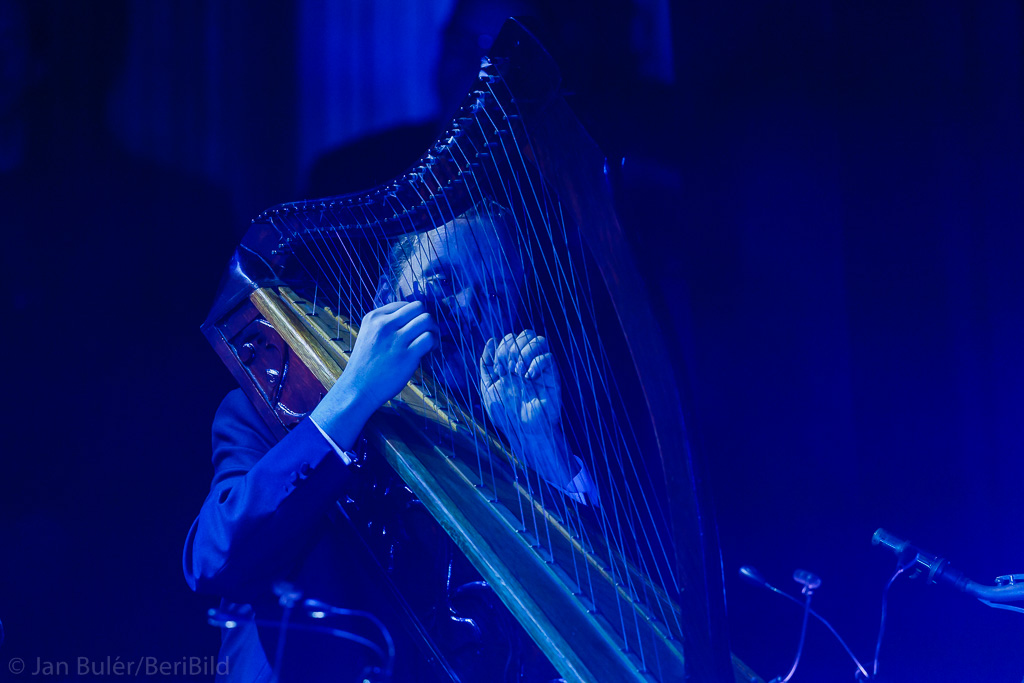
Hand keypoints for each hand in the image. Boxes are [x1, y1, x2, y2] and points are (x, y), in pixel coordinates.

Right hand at [311, 301, 436, 446]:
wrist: (358, 388)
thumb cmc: (366, 365)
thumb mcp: (369, 335)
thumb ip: (385, 325)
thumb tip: (411, 320)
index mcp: (374, 317)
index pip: (404, 304)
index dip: (413, 316)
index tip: (413, 329)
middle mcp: (385, 324)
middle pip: (418, 307)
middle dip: (426, 319)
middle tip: (426, 333)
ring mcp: (396, 339)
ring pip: (427, 320)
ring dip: (433, 330)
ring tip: (429, 342)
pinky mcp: (407, 355)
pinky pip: (429, 338)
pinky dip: (433, 343)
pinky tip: (429, 351)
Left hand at [480, 331, 576, 484]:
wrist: (523, 432)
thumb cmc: (505, 414)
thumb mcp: (488, 389)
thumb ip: (487, 365)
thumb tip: (491, 340)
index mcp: (511, 363)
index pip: (509, 339)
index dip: (501, 348)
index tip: (498, 369)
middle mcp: (526, 362)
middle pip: (525, 334)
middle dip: (512, 348)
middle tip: (508, 369)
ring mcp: (539, 368)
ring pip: (538, 340)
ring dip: (525, 352)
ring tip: (519, 372)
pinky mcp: (552, 376)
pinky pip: (548, 356)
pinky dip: (536, 362)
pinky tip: (529, 377)